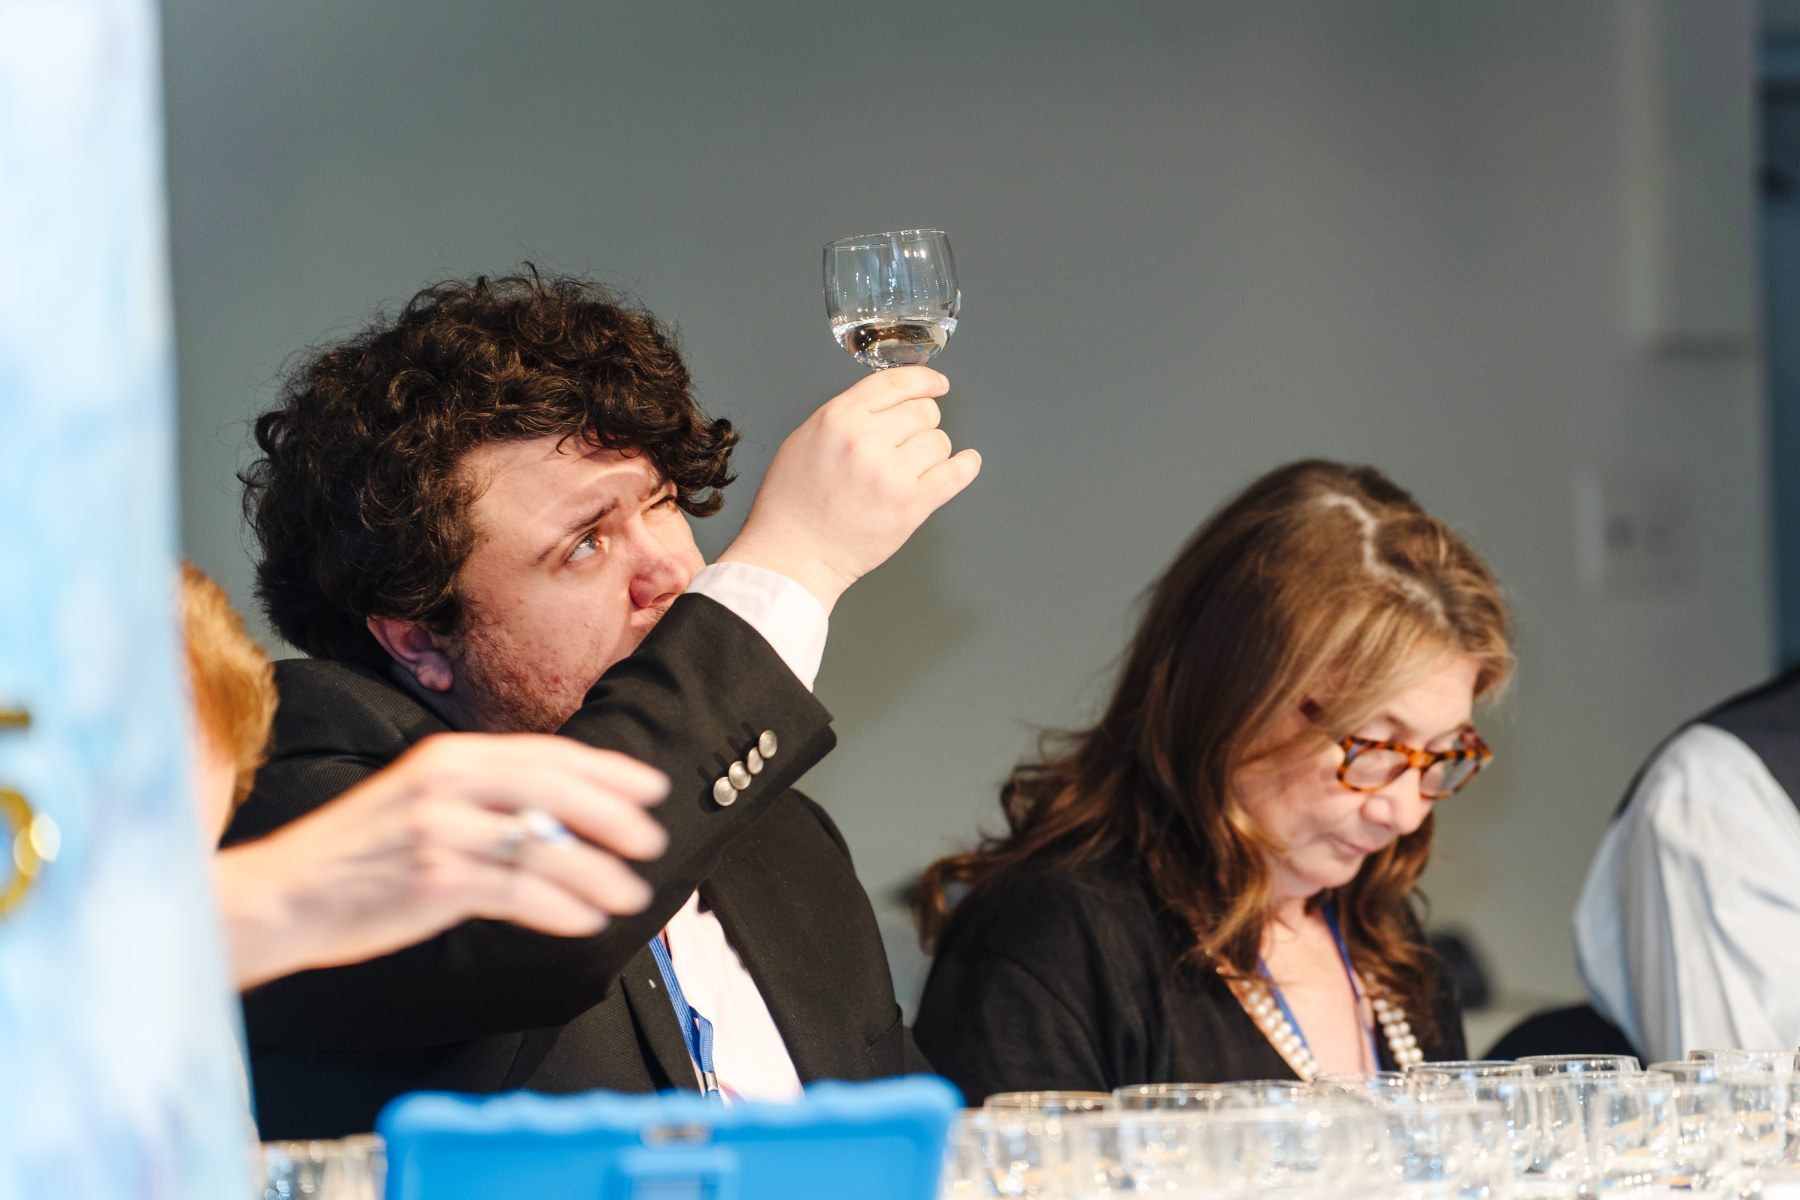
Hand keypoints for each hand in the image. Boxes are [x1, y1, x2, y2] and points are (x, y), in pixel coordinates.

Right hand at [215, 733, 668, 989]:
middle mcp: (447, 783)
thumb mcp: (421, 801)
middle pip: (555, 789)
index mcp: (448, 757)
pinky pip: (519, 891)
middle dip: (614, 817)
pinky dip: (560, 907)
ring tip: (628, 893)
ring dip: (598, 872)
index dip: (607, 771)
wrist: (282, 894)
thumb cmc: (358, 856)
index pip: (547, 753)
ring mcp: (440, 831)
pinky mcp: (434, 881)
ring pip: (544, 844)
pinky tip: (583, 919)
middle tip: (651, 841)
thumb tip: (568, 815)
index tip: (650, 788)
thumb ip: (485, 797)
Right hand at [717, 366, 980, 611]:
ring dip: (930, 453)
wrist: (792, 553)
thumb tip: (891, 401)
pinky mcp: (910, 506)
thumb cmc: (793, 501)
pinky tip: (965, 463)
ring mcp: (890, 474)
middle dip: (920, 425)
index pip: (897, 382)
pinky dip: (965, 467)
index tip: (937, 385)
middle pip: (923, 412)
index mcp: (839, 418)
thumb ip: (849, 414)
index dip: (924, 380)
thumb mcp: (808, 437)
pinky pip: (955, 474)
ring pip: (940, 442)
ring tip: (906, 470)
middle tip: (905, 444)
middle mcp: (866, 440)